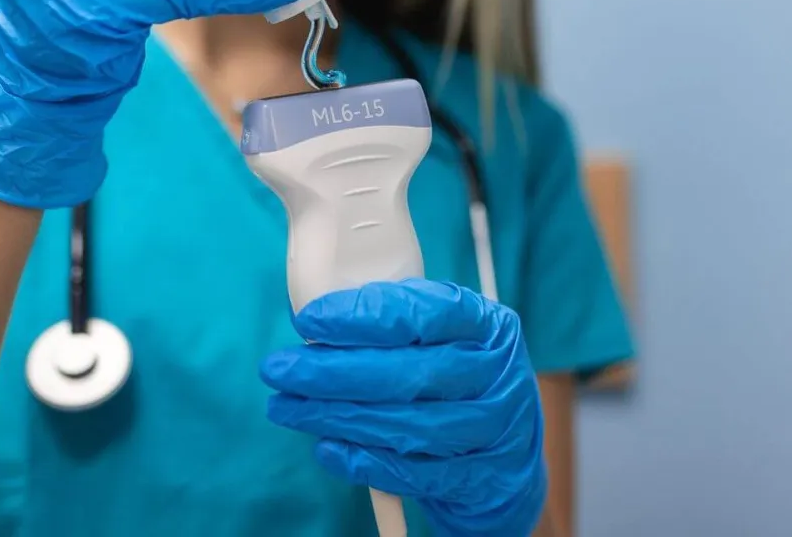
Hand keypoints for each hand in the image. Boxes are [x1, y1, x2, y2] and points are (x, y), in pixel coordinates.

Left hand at [260, 280, 546, 535]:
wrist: (511, 450)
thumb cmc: (461, 372)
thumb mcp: (446, 334)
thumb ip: (395, 323)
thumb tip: (318, 320)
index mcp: (487, 324)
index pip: (423, 313)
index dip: (362, 317)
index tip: (310, 320)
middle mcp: (495, 375)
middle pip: (408, 374)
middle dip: (332, 371)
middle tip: (279, 368)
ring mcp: (490, 430)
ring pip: (405, 426)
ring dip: (336, 416)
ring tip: (287, 406)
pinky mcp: (475, 478)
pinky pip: (411, 472)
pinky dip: (363, 460)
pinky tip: (325, 446)